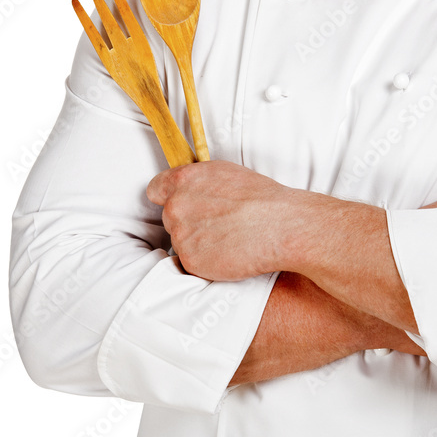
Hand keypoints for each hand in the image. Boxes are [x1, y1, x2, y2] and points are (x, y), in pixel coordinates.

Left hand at [146, 161, 293, 280]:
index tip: (182, 206)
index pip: (155, 190)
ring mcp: (180, 235)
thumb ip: (198, 181)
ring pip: (181, 242)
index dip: (169, 199)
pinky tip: (228, 253)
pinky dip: (206, 262)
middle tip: (217, 226)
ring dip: (199, 244)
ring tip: (228, 239)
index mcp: (183, 180)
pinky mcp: (190, 260)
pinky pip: (192, 263)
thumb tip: (191, 189)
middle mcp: (176, 206)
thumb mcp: (225, 173)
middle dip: (188, 223)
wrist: (280, 227)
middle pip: (170, 218)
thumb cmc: (262, 199)